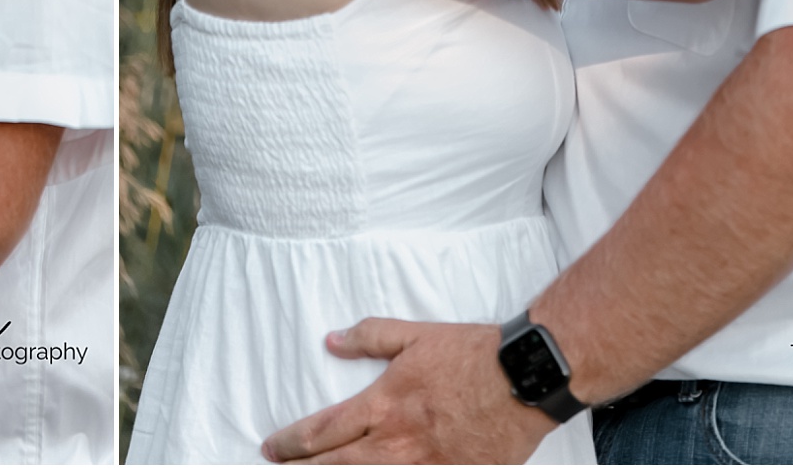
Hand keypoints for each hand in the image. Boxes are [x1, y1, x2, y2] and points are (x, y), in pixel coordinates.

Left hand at [260, 319, 552, 464]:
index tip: (271, 448)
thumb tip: (331, 340)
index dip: (292, 443)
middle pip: (337, 465)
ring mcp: (424, 466)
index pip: (323, 430)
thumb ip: (369, 337)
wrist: (521, 378)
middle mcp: (396, 442)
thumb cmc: (469, 354)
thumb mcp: (414, 335)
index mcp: (382, 405)